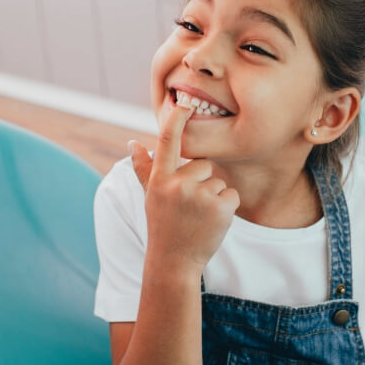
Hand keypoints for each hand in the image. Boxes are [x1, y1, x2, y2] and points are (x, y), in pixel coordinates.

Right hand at [130, 104, 239, 272]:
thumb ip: (143, 168)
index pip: (167, 141)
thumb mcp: (150, 196)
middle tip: (190, 207)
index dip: (176, 119)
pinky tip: (212, 222)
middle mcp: (177, 184)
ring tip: (199, 217)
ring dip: (214, 197)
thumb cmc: (162, 225)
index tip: (184, 102)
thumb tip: (132, 143)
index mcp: (160, 179)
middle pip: (203, 164)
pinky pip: (231, 194)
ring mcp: (199, 196)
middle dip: (202, 182)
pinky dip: (227, 207)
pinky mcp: (220, 207)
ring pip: (218, 181)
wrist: (174, 262)